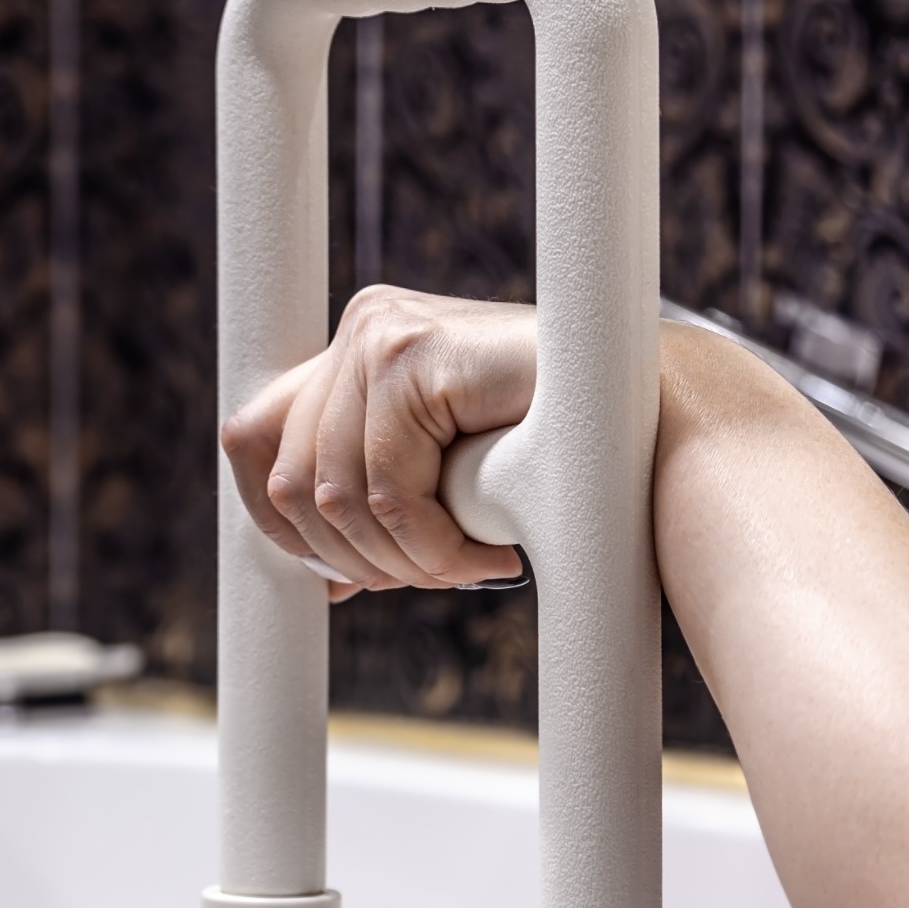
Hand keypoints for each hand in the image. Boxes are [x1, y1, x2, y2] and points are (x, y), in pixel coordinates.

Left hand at [219, 285, 535, 599]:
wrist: (656, 424)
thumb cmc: (556, 458)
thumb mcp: (441, 480)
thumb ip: (373, 501)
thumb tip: (317, 574)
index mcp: (354, 353)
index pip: (252, 440)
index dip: (275, 523)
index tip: (338, 578)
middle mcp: (361, 329)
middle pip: (287, 476)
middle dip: (352, 556)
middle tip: (430, 579)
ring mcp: (381, 333)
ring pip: (335, 493)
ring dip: (404, 559)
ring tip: (467, 569)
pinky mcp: (415, 355)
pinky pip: (388, 489)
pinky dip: (435, 546)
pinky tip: (491, 552)